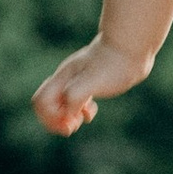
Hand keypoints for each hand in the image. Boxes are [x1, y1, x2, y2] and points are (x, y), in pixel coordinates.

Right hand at [33, 35, 151, 135]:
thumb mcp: (93, 81)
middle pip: (46, 104)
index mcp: (63, 78)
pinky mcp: (90, 82)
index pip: (41, 102)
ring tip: (82, 120)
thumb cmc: (113, 64)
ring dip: (67, 117)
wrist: (131, 47)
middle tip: (72, 127)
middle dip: (55, 120)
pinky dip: (79, 111)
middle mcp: (66, 79)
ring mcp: (77, 81)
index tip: (70, 122)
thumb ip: (75, 96)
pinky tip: (92, 110)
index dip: (51, 117)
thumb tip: (67, 114)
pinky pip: (75, 101)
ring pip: (60, 103)